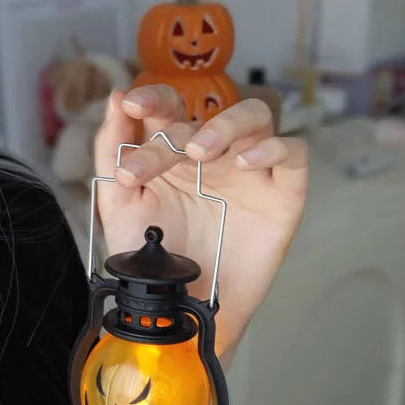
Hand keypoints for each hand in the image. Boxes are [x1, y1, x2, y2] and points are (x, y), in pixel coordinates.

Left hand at [93, 85, 308, 357]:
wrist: (181, 308)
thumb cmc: (153, 257)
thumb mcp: (119, 203)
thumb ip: (111, 150)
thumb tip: (114, 98)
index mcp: (172, 151)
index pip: (168, 107)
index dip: (152, 97)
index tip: (131, 104)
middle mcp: (213, 155)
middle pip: (204, 117)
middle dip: (172, 136)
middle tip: (148, 167)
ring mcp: (250, 170)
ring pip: (255, 117)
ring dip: (225, 125)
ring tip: (199, 152)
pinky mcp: (282, 192)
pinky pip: (293, 152)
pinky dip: (274, 148)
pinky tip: (246, 161)